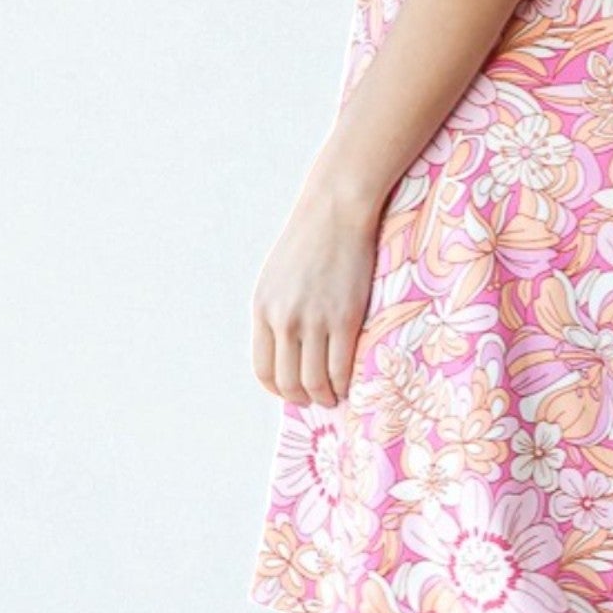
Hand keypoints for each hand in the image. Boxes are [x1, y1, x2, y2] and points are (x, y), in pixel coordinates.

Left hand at [251, 163, 386, 407]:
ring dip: (325, 396)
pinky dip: (344, 383)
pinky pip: (341, 367)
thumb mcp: (275, 277)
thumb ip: (276, 312)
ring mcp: (315, 320)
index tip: (293, 391)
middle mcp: (284, 320)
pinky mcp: (345, 317)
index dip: (279, 389)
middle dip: (303, 398)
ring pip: (315, 381)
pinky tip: (350, 382)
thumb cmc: (309, 240)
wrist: (336, 212)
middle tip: (318, 400)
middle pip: (288, 381)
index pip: (263, 370)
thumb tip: (286, 349)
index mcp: (262, 310)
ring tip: (335, 395)